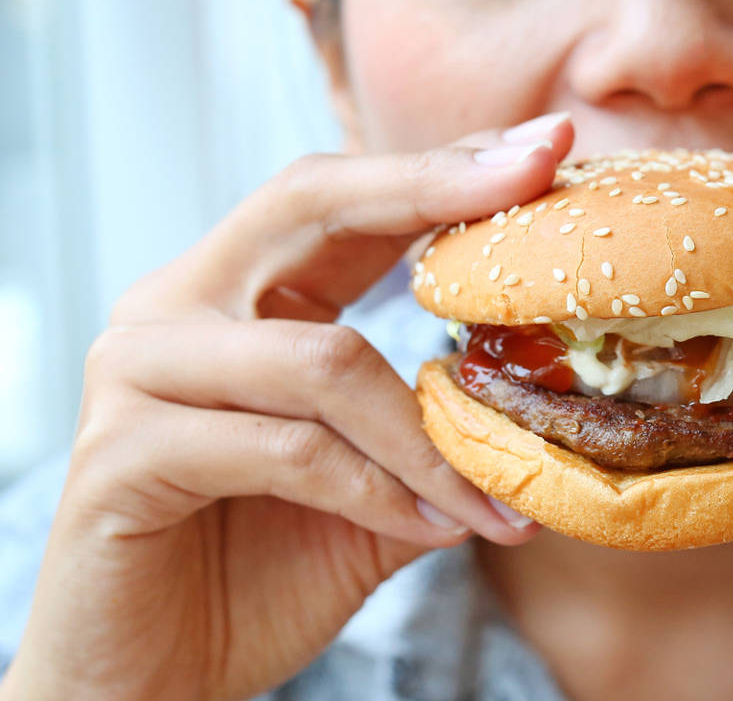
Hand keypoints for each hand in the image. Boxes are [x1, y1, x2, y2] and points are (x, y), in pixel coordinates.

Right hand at [0, 113, 573, 700]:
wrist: (153, 677)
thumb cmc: (260, 569)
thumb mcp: (375, 488)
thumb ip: (436, 433)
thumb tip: (551, 410)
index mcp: (236, 296)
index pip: (342, 199)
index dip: (443, 167)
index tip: (547, 144)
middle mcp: (178, 309)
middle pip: (308, 203)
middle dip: (432, 187)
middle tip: (534, 173)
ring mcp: (139, 375)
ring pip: (319, 358)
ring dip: (427, 437)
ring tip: (494, 499)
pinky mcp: (121, 457)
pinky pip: (283, 450)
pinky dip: (375, 491)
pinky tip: (428, 528)